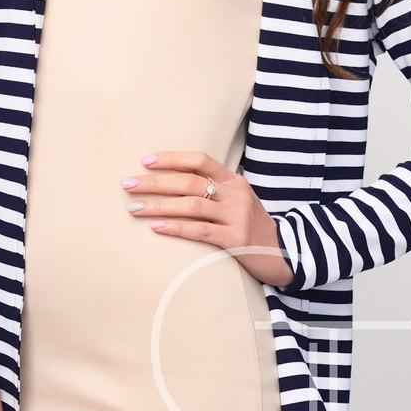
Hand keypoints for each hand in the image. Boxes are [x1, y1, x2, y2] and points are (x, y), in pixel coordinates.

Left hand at [120, 149, 293, 287]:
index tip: (146, 161)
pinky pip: (199, 231)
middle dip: (155, 182)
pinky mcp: (236, 240)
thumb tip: (171, 181)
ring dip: (158, 206)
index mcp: (234, 180)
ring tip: (134, 208)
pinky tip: (155, 228)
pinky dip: (175, 228)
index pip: (200, 159)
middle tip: (127, 185)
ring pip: (191, 205)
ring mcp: (237, 216)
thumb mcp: (237, 199)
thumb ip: (213, 188)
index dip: (172, 158)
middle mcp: (236, 194)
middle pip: (190, 182)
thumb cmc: (251, 224)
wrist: (283, 252)